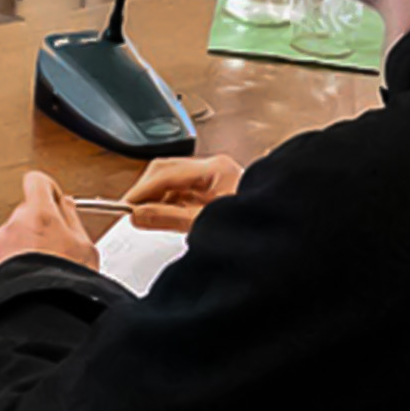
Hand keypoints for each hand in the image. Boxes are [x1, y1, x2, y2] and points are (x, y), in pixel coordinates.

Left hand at [0, 171, 98, 280]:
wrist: (40, 309)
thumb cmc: (65, 281)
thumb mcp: (85, 247)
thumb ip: (72, 218)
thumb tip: (65, 204)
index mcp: (39, 214)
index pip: (37, 182)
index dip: (47, 190)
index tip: (53, 199)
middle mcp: (14, 224)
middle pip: (25, 214)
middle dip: (37, 227)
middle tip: (54, 249)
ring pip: (11, 237)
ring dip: (22, 248)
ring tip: (39, 270)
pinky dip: (7, 265)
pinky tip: (23, 278)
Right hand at [120, 155, 245, 227]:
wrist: (282, 242)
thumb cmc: (255, 226)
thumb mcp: (204, 224)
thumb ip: (168, 218)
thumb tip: (139, 214)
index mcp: (216, 168)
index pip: (166, 171)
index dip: (143, 189)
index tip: (126, 205)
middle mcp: (216, 169)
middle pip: (167, 170)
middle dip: (148, 191)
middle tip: (131, 210)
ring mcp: (216, 179)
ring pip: (173, 181)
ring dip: (157, 198)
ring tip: (146, 216)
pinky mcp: (214, 192)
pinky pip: (183, 192)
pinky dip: (169, 203)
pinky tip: (164, 215)